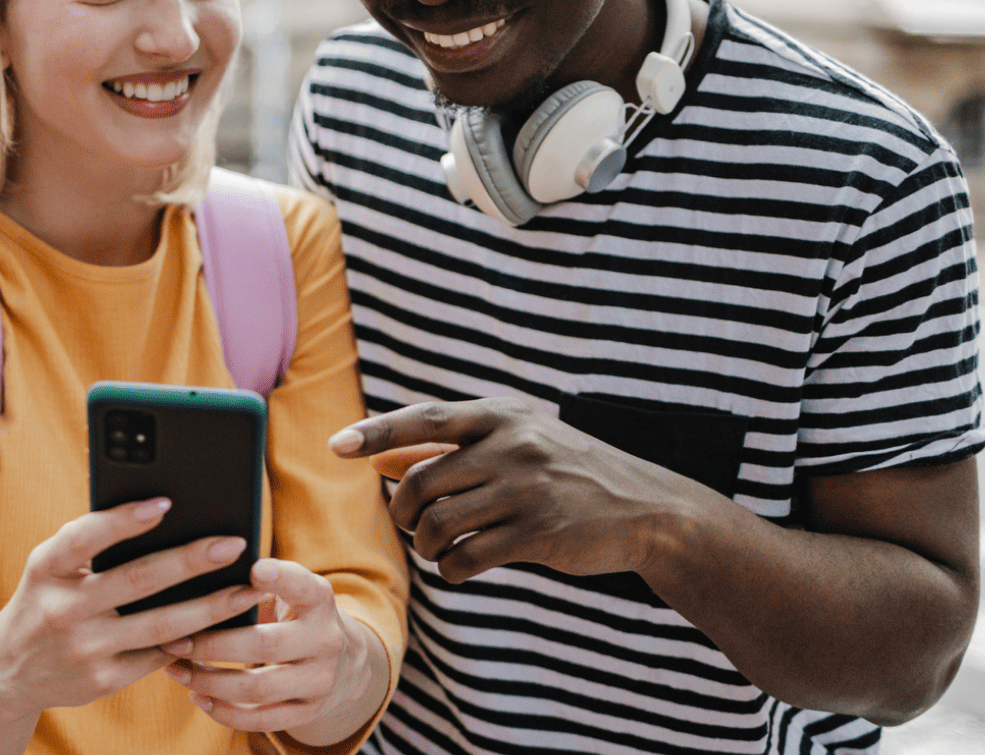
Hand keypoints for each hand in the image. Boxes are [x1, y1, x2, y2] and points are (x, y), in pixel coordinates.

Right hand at [0, 498, 266, 714]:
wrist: (9, 670)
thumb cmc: (46, 598)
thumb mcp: (50, 566)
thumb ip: (88, 542)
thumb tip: (158, 512)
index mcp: (47, 569)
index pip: (84, 538)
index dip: (124, 520)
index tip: (165, 503)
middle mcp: (62, 610)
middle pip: (137, 581)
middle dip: (190, 561)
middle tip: (234, 545)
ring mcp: (84, 650)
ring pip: (160, 626)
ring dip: (210, 608)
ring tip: (246, 591)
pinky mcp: (103, 681)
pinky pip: (158, 656)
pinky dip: (192, 640)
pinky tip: (223, 626)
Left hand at [159, 559, 381, 743]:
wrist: (337, 659)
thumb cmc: (292, 612)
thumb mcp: (288, 590)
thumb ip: (255, 582)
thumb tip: (197, 575)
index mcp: (319, 599)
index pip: (302, 586)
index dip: (279, 579)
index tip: (253, 569)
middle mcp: (326, 639)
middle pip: (264, 645)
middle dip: (212, 645)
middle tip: (174, 641)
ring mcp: (319, 680)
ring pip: (258, 688)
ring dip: (209, 681)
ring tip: (176, 670)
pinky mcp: (308, 711)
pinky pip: (262, 720)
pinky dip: (224, 712)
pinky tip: (197, 696)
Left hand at [329, 397, 706, 581]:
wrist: (646, 508)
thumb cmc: (568, 473)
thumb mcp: (516, 444)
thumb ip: (449, 451)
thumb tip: (380, 461)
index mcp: (502, 415)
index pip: (425, 419)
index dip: (376, 432)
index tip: (337, 446)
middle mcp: (512, 445)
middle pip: (422, 481)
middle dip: (404, 512)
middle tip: (411, 524)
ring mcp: (527, 489)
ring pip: (440, 523)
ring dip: (426, 544)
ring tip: (436, 548)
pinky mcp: (540, 534)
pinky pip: (469, 557)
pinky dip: (451, 569)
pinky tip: (458, 568)